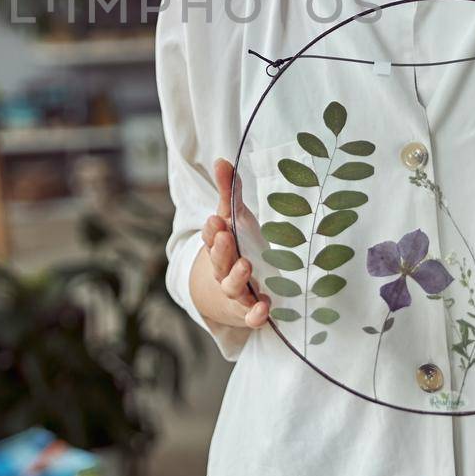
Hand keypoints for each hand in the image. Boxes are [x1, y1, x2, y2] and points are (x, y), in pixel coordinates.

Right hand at [190, 157, 270, 329]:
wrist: (227, 294)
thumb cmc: (234, 248)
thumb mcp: (232, 219)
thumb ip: (228, 191)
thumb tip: (222, 159)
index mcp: (218, 245)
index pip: (210, 236)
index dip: (212, 229)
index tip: (217, 219)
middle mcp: (222, 269)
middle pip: (217, 260)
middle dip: (220, 249)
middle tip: (225, 236)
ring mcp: (234, 292)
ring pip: (231, 286)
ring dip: (236, 277)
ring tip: (245, 266)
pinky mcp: (248, 311)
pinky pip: (250, 316)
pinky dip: (255, 314)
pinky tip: (264, 308)